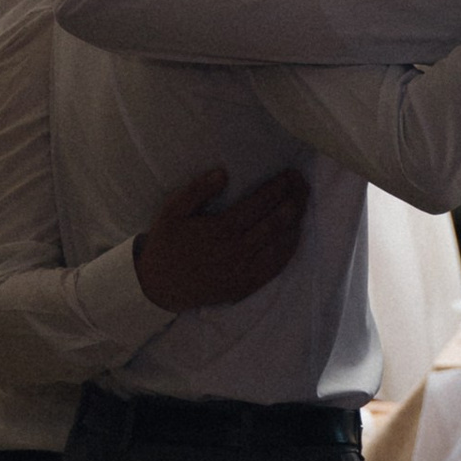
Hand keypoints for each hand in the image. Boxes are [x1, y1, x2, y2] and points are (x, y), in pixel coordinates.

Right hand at [134, 163, 308, 311]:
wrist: (158, 287)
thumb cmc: (166, 244)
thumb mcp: (172, 211)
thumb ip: (196, 191)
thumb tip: (223, 173)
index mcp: (220, 229)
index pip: (259, 204)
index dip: (278, 188)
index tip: (289, 174)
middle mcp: (237, 250)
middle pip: (276, 222)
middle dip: (293, 200)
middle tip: (302, 184)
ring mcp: (243, 270)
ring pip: (280, 245)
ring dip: (295, 223)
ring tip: (302, 203)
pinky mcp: (245, 286)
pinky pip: (275, 268)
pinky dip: (288, 250)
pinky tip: (294, 236)